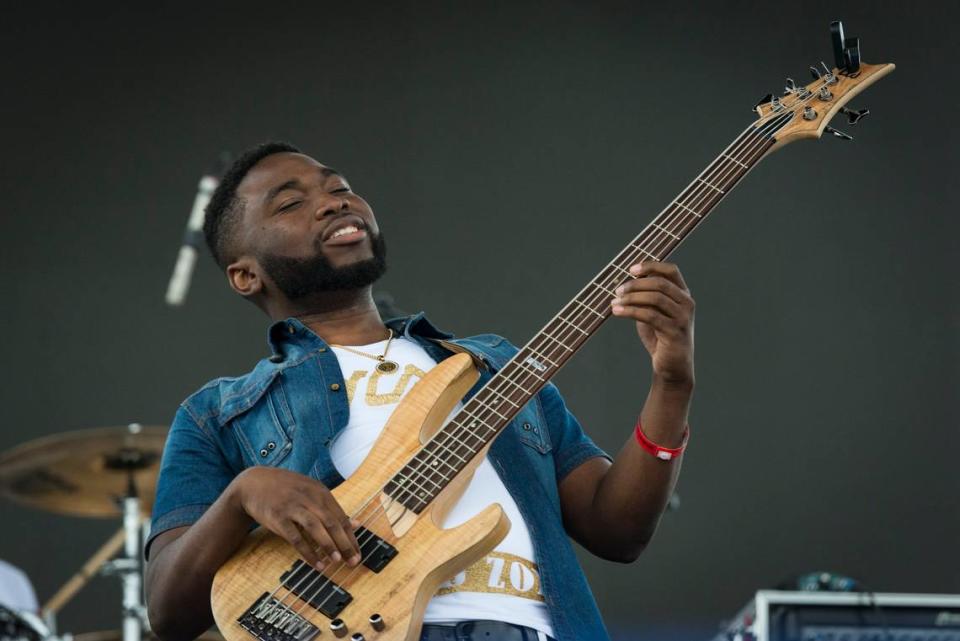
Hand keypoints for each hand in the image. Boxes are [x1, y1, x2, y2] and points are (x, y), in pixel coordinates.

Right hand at [231, 467, 361, 570]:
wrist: (254, 483)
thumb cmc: (287, 490)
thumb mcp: (311, 493)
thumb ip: (333, 509)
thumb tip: (357, 523)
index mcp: (320, 492)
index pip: (341, 516)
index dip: (351, 536)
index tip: (358, 553)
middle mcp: (309, 498)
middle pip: (332, 522)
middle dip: (345, 543)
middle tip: (353, 561)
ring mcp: (293, 507)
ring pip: (315, 527)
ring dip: (328, 545)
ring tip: (337, 561)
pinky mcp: (278, 517)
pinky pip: (295, 537)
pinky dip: (307, 552)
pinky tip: (316, 564)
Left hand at [610, 261, 694, 384]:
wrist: (672, 366)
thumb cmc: (660, 337)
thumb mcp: (653, 312)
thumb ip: (646, 296)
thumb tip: (627, 280)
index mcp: (683, 295)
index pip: (671, 270)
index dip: (651, 265)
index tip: (631, 269)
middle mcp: (687, 303)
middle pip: (660, 283)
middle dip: (635, 284)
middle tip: (618, 290)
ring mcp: (683, 317)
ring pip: (655, 298)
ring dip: (631, 298)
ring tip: (614, 302)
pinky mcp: (675, 331)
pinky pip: (649, 315)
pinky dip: (630, 311)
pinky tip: (616, 311)